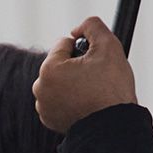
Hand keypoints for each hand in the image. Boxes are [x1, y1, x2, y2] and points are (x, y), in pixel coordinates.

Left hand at [34, 16, 137, 133]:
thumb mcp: (108, 46)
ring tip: (93, 92)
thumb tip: (79, 28)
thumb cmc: (111, 89)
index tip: (96, 60)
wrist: (113, 126)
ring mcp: (43, 106)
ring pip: (60, 82)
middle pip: (60, 64)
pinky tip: (86, 103)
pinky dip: (71, 99)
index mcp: (49, 69)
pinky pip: (59, 100)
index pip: (64, 44)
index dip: (84, 48)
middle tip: (96, 78)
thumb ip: (92, 26)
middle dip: (77, 66)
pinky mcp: (49, 119)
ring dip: (73, 82)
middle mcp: (40, 88)